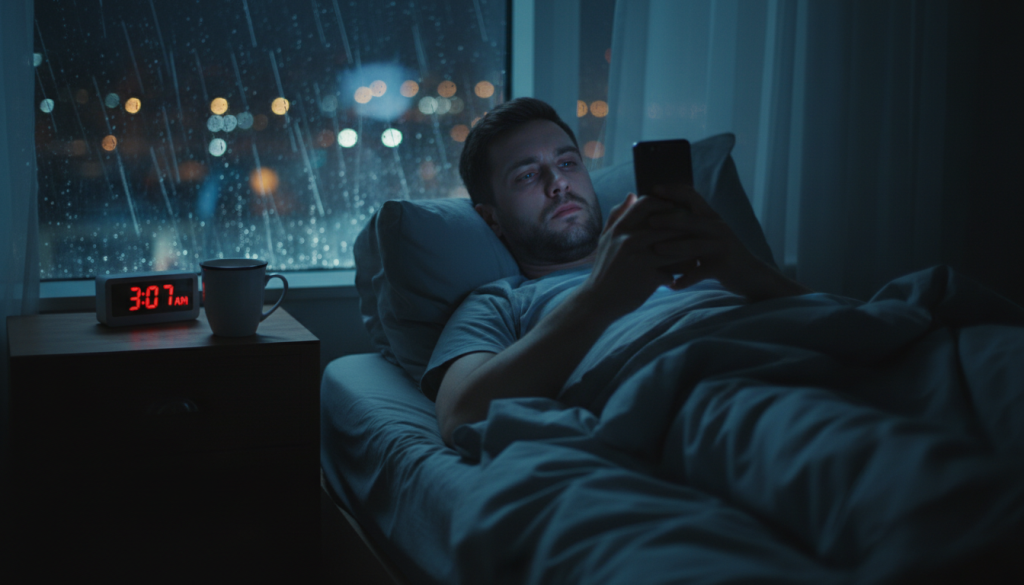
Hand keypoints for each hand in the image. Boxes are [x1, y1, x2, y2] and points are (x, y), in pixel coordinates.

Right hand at [577, 192, 701, 314]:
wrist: (598, 301)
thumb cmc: (605, 269)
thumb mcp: (605, 240)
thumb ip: (617, 216)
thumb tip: (632, 195)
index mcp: (619, 228)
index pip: (647, 203)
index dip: (665, 204)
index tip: (675, 211)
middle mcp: (628, 239)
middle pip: (667, 223)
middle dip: (683, 227)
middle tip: (694, 232)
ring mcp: (639, 258)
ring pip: (675, 246)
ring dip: (687, 249)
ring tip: (695, 253)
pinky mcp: (648, 277)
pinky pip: (673, 270)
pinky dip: (680, 272)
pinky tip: (685, 275)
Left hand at [646, 185, 810, 299]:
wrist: (751, 275)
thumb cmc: (721, 253)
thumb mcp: (709, 233)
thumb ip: (690, 223)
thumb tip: (659, 212)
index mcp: (710, 217)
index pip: (691, 196)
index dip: (673, 191)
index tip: (653, 189)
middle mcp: (717, 228)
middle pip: (690, 220)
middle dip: (669, 219)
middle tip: (650, 221)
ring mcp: (721, 247)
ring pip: (694, 245)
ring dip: (674, 247)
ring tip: (657, 250)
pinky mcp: (723, 267)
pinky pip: (700, 273)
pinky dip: (686, 280)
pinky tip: (671, 285)